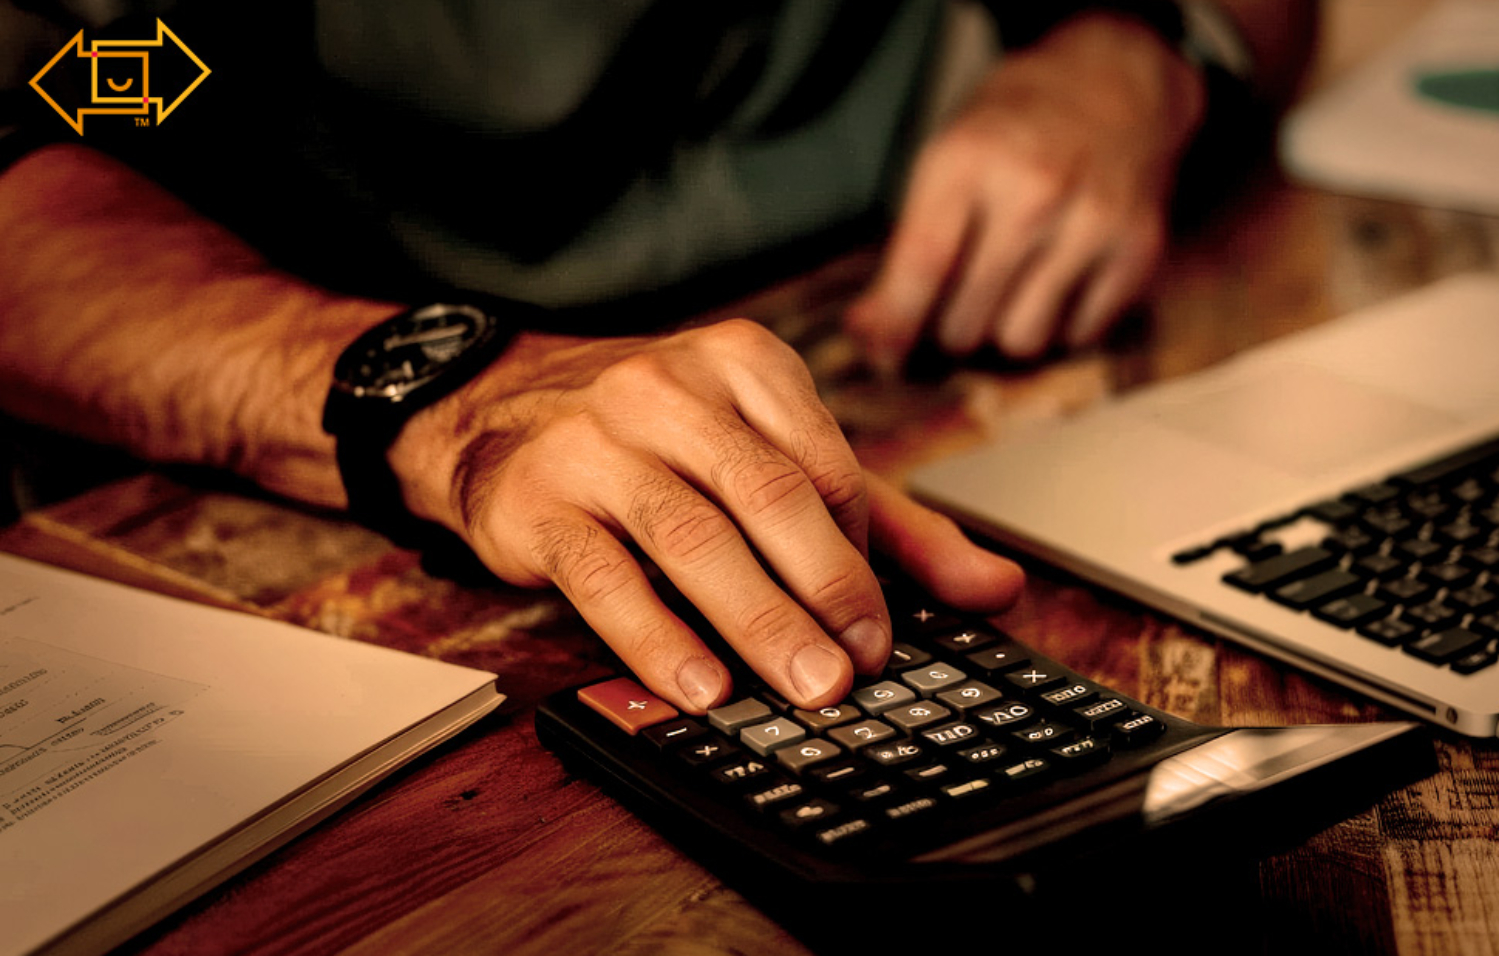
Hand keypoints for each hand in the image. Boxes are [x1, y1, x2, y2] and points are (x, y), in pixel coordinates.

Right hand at [388, 321, 1022, 712]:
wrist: (498, 406)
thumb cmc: (660, 436)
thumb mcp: (770, 452)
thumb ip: (886, 519)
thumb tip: (996, 586)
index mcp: (742, 362)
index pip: (824, 464)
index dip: (860, 553)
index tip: (883, 630)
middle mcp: (668, 387)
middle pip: (768, 496)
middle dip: (828, 589)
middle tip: (862, 667)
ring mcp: (597, 440)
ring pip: (692, 536)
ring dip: (758, 620)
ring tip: (805, 684)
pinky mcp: (537, 500)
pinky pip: (604, 576)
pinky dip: (657, 637)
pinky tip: (700, 685)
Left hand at [846, 12, 1205, 367]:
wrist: (1115, 80)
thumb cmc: (1013, 128)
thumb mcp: (947, 157)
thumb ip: (908, 246)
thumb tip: (871, 336)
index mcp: (969, 157)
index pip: (923, 267)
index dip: (894, 325)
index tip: (881, 354)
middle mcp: (1034, 189)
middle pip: (966, 321)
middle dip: (948, 329)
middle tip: (955, 303)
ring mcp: (1092, 221)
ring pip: (1022, 340)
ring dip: (1004, 331)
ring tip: (1006, 292)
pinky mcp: (1137, 248)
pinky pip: (1078, 336)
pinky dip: (1059, 325)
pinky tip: (1055, 282)